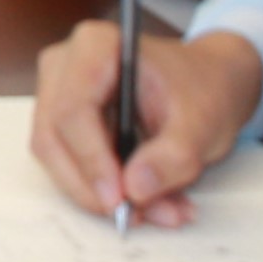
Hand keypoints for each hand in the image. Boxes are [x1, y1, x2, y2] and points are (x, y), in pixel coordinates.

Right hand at [24, 19, 262, 227]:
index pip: (73, 108)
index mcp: (96, 46)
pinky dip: (98, 188)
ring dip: (95, 192)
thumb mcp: (204, 124)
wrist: (209, 82)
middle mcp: (65, 65)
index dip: (92, 158)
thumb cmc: (204, 89)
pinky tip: (140, 200)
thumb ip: (174, 156)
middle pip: (54, 134)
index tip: (120, 198)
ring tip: (150, 210)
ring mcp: (57, 91)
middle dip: (92, 184)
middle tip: (135, 215)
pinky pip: (64, 161)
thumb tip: (135, 189)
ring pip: (53, 154)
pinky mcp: (61, 119)